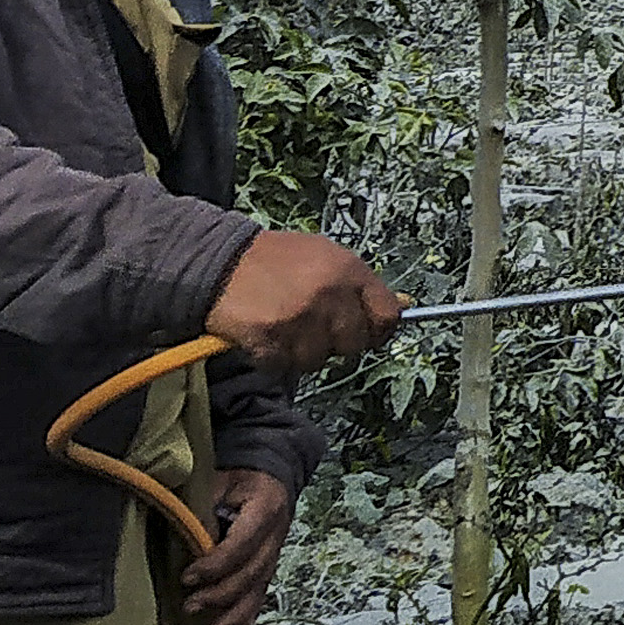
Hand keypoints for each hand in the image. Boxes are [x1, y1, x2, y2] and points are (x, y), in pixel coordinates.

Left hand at [181, 470, 293, 624]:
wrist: (271, 471)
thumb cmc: (239, 476)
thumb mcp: (219, 481)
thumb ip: (203, 508)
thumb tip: (184, 540)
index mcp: (266, 508)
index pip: (242, 544)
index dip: (215, 564)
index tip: (186, 577)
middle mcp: (277, 534)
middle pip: (253, 572)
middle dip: (221, 594)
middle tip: (190, 605)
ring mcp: (276, 551)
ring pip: (260, 588)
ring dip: (236, 613)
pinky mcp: (270, 563)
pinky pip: (263, 593)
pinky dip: (249, 615)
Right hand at [205, 228, 400, 374]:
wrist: (219, 261)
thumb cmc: (276, 260)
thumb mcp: (327, 258)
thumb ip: (361, 285)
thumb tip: (405, 307)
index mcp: (348, 270)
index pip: (387, 316)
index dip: (378, 330)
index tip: (367, 333)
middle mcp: (329, 295)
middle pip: (354, 345)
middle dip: (336, 342)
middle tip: (313, 327)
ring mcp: (299, 319)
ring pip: (318, 360)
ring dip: (301, 351)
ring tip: (285, 326)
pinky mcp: (270, 340)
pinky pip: (284, 366)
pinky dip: (274, 358)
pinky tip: (265, 334)